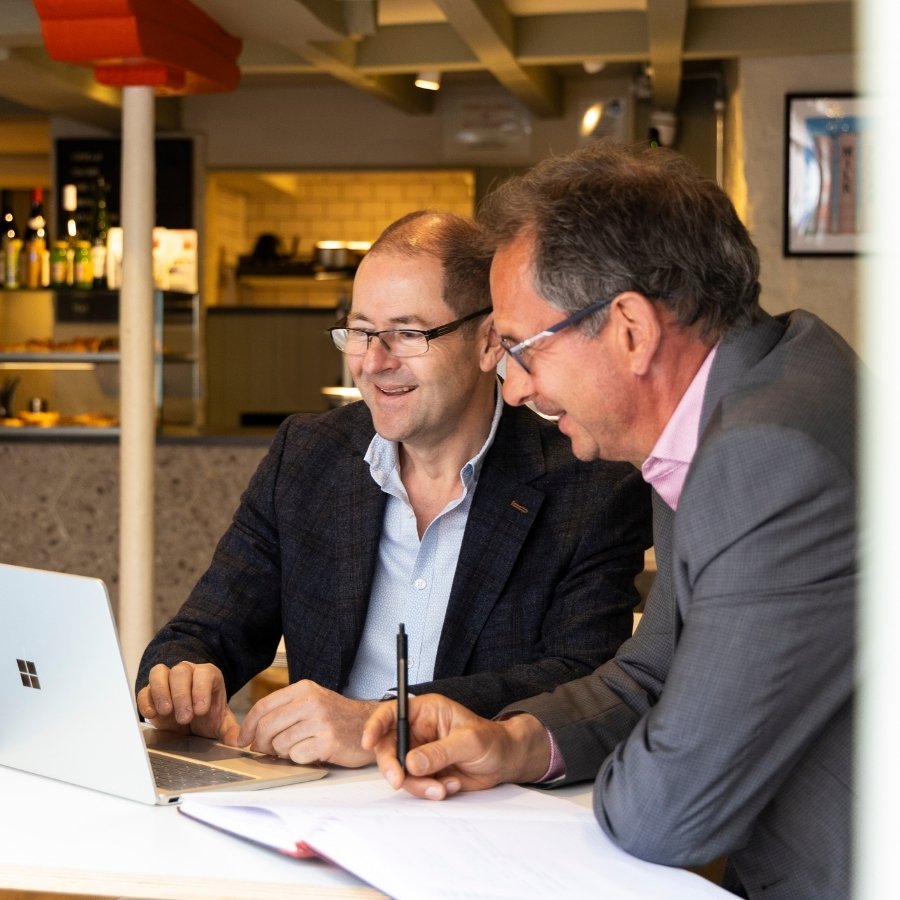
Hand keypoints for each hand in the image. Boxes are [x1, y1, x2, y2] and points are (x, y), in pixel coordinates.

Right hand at [136, 661, 239, 744]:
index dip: (202, 690)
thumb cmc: (206, 717)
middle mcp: (187, 672)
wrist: (188, 721)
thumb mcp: (220, 723)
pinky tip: (152, 714)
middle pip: (181, 671)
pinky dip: (146, 700)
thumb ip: (230, 730)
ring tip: (166, 711)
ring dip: (162, 692)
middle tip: (185, 718)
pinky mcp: (149, 692)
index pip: (204, 673)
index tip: (201, 711)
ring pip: (160, 672)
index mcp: (207, 675)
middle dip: (182, 695)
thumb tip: (238, 742)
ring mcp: (166, 679)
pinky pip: (144, 689)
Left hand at [237, 680, 378, 767]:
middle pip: (267, 727)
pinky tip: (313, 752)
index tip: (242, 739)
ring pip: (280, 744)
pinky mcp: (327, 741)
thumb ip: (285, 710)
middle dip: (261, 744)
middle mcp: (311, 702)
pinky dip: (300, 759)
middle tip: (267, 750)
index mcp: (304, 689)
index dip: (248, 726)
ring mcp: (320, 721)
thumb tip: (252, 732)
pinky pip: (297, 756)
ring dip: (284, 752)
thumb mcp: (312, 702)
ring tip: (300, 747)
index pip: (263, 706)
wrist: (370, 725)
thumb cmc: (338, 717)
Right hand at [361, 693, 550, 799]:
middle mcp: (419, 731)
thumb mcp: (469, 741)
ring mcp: (420, 753)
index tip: (368, 741)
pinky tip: (450, 786)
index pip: (393, 713)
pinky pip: (414, 785)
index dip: (376, 725)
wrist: (505, 762)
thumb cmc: (492, 740)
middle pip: (388, 747)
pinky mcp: (426, 773)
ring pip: (401, 771)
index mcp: (427, 711)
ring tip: (442, 787)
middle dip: (393, 766)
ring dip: (417, 784)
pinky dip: (428, 790)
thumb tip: (412, 762)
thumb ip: (440, 751)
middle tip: (400, 780)